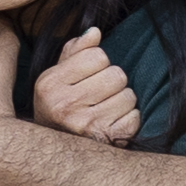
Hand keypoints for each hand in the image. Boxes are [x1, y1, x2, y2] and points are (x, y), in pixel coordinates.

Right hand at [31, 26, 138, 143]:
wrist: (52, 153)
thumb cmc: (58, 108)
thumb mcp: (56, 78)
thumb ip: (74, 52)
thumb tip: (95, 31)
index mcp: (50, 84)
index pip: (97, 55)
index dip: (98, 64)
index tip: (88, 77)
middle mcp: (64, 105)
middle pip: (116, 74)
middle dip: (112, 82)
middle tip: (99, 96)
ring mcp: (85, 125)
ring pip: (128, 96)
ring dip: (122, 101)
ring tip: (105, 110)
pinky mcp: (105, 141)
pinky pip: (134, 117)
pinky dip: (128, 119)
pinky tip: (111, 124)